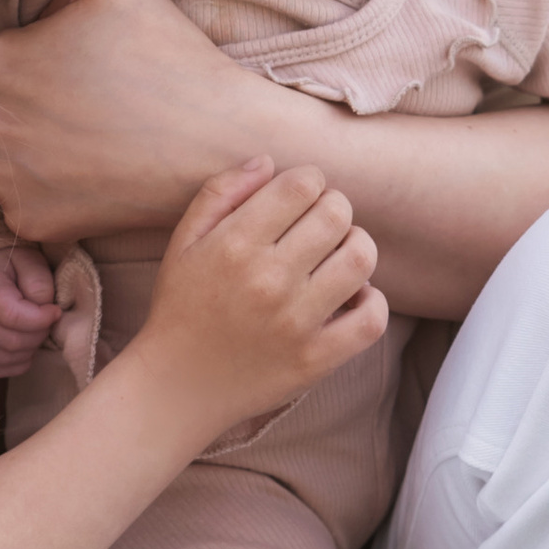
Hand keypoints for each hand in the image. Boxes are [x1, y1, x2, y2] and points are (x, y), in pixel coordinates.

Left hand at [0, 0, 278, 239]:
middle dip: (28, 107)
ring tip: (91, 139)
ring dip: (34, 151)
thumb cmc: (166, 56)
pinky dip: (54, 193)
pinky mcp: (29, 222)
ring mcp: (2, 180)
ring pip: (4, 158)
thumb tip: (42, 9)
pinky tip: (93, 173)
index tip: (80, 68)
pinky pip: (27, 201)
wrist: (214, 140)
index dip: (39, 59)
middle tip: (87, 105)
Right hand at [0, 243, 60, 378]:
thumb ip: (39, 282)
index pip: (10, 315)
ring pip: (2, 358)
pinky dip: (16, 364)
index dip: (40, 319)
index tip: (54, 311)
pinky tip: (27, 348)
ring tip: (38, 332)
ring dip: (29, 350)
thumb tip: (46, 309)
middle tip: (48, 322)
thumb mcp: (29, 260)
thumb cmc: (11, 263)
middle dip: (38, 335)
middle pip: (9, 341)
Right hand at [134, 160, 385, 431]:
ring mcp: (296, 322)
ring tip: (337, 256)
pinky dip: (371, 301)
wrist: (176, 386)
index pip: (302, 185)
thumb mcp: (184, 241)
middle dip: (333, 209)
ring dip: (356, 247)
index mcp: (235, 244)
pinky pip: (371, 319)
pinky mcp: (316, 359)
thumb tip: (268, 161)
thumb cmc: (181, 307)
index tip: (299, 198)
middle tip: (319, 225)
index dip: (309, 182)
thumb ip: (221, 192)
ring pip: (360, 258)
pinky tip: (350, 297)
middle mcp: (268, 280)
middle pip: (337, 214)